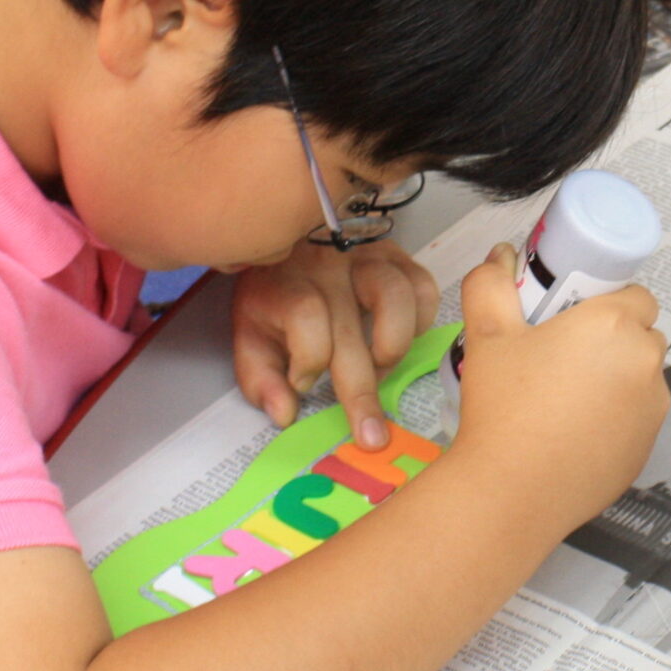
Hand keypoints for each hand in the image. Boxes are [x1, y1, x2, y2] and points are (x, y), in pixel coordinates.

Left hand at [230, 239, 438, 449]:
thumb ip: (260, 378)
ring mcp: (365, 258)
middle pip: (349, 330)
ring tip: (381, 367)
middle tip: (371, 435)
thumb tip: (285, 415)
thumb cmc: (273, 294)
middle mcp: (327, 269)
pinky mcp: (396, 255)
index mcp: (285, 287)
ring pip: (395, 296)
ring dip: (394, 345)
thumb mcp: (250, 334)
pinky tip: (402, 337)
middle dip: (361, 392)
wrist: (287, 236)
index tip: (303, 383)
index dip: (308, 362)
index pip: (305, 320)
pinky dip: (420, 318)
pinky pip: (421, 285)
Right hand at [449, 244, 668, 531]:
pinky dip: (618, 418)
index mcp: (614, 324)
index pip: (637, 296)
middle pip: (643, 335)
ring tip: (568, 396)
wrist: (511, 491)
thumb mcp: (487, 335)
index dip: (610, 302)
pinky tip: (576, 431)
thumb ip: (490, 285)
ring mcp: (653, 409)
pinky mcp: (648, 449)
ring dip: (619, 378)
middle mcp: (645, 362)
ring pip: (643, 378)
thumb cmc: (502, 408)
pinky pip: (639, 419)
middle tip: (566, 355)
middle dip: (615, 340)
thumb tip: (500, 257)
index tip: (577, 317)